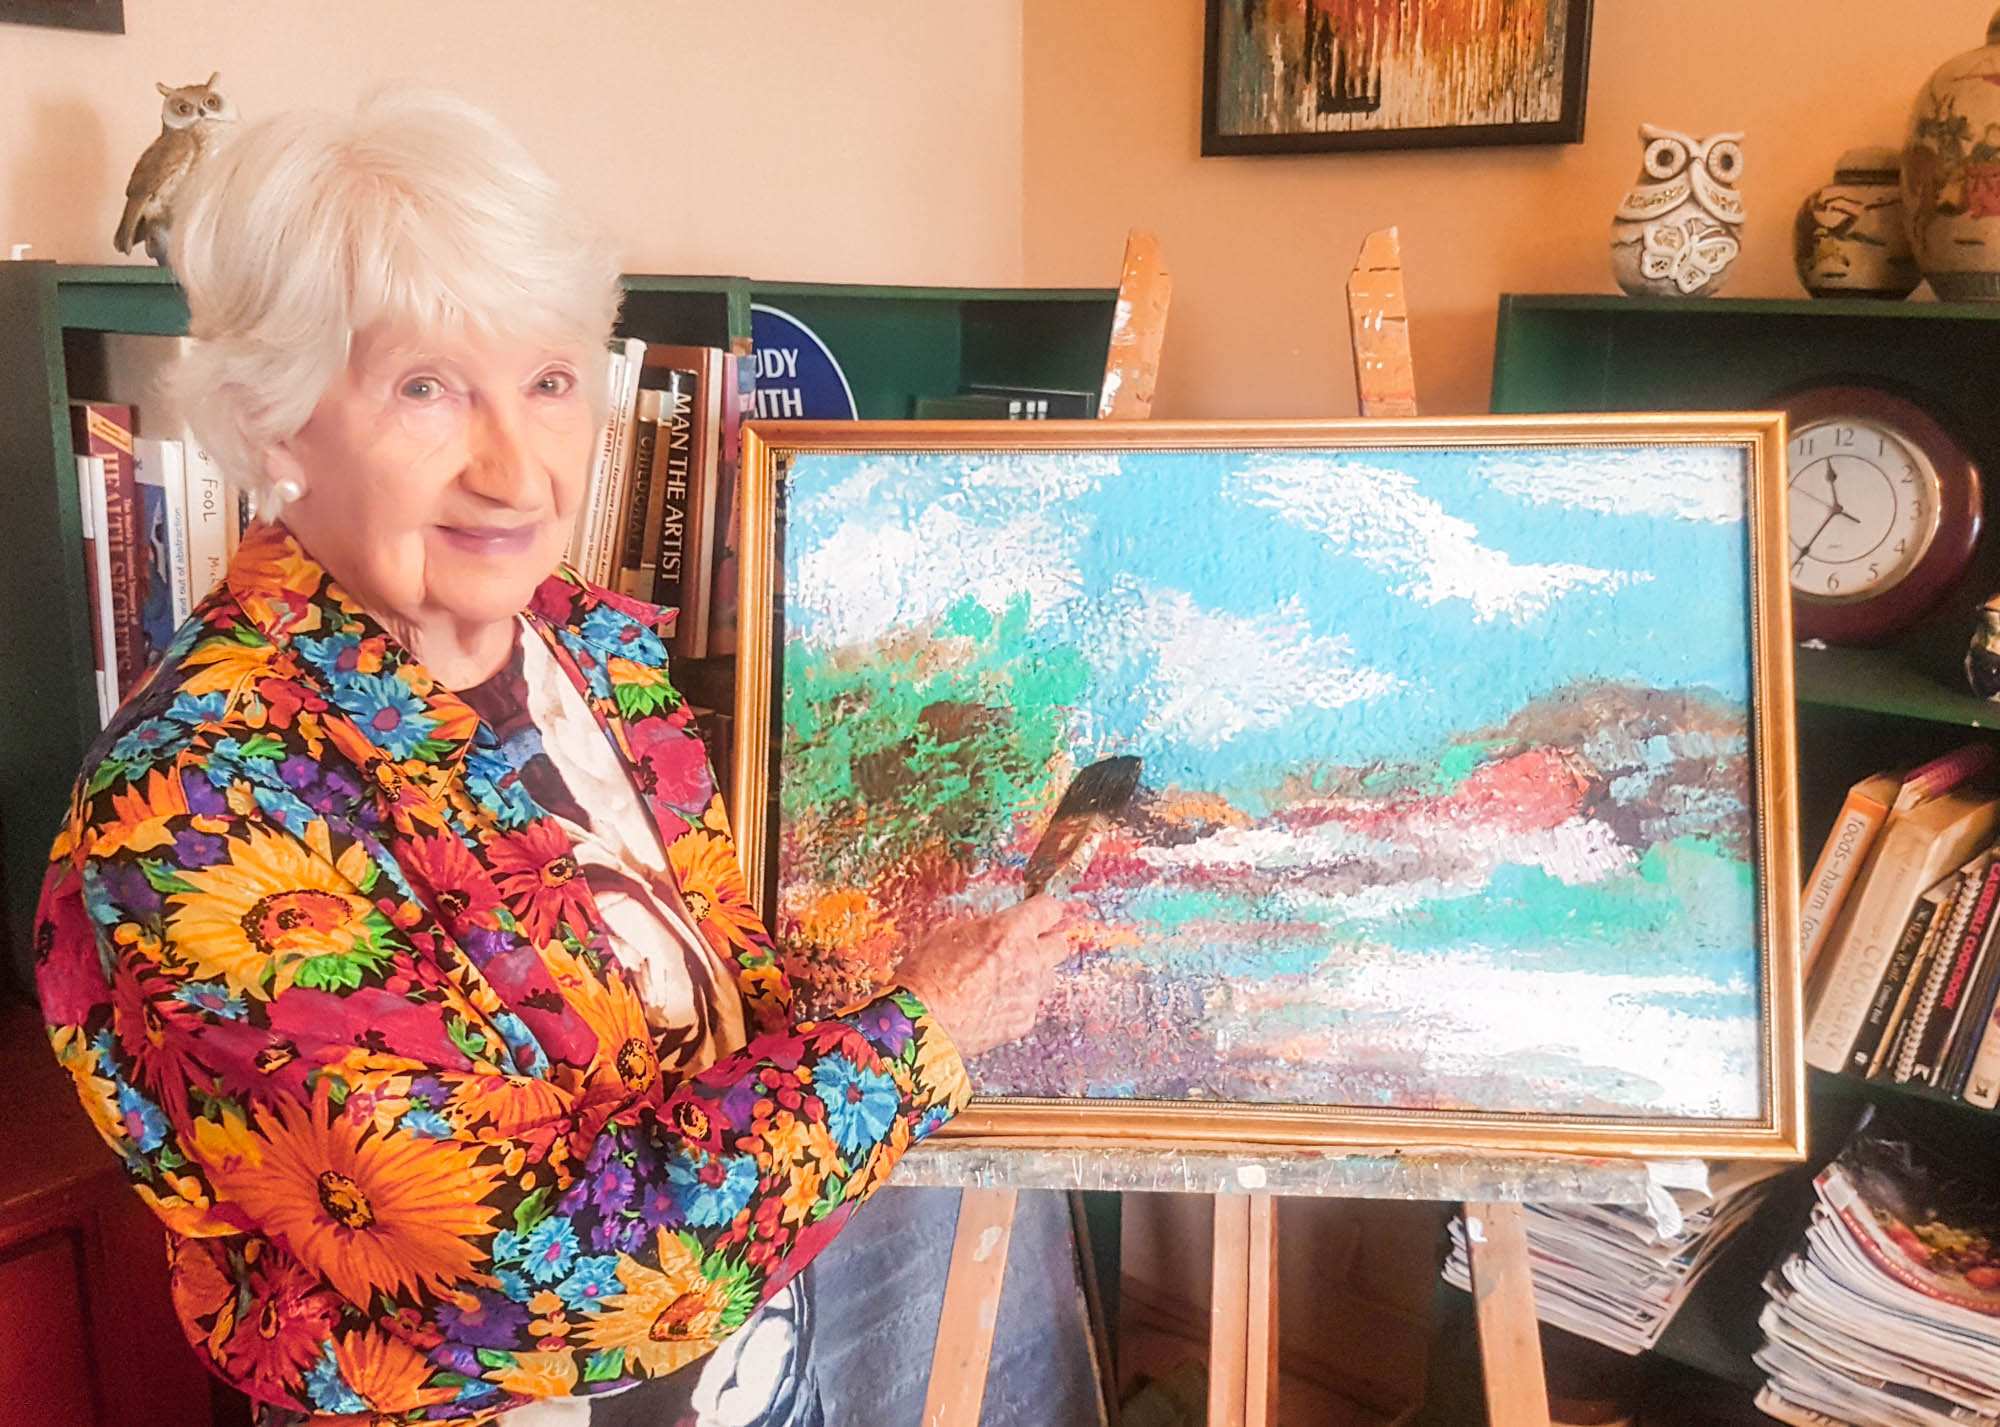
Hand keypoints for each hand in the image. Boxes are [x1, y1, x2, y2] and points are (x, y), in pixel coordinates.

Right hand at [896, 897, 1070, 1056]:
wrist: (921, 1021)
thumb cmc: (927, 974)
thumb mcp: (952, 932)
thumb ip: (986, 929)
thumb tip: (997, 929)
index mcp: (1011, 931)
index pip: (1050, 909)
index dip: (1044, 911)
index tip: (1039, 914)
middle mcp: (1029, 960)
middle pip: (1061, 944)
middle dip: (1046, 943)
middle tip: (1026, 947)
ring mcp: (1030, 994)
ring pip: (1048, 977)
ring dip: (1033, 974)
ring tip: (1004, 979)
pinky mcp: (1025, 1021)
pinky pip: (1031, 1006)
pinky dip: (1018, 1003)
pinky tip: (993, 1004)